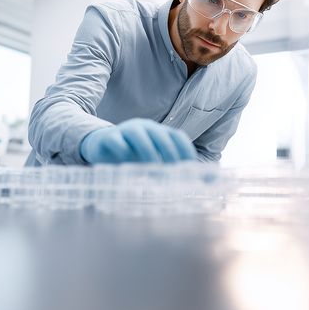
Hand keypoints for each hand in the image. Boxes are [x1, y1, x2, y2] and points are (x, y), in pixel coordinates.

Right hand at [80, 118, 196, 163]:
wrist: (101, 145)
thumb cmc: (133, 155)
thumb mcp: (153, 161)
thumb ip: (173, 169)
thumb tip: (207, 182)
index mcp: (159, 131)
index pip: (177, 136)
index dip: (186, 150)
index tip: (192, 168)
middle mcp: (145, 127)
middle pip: (161, 135)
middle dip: (169, 154)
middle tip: (173, 172)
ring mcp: (126, 130)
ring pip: (139, 136)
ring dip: (148, 153)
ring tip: (152, 170)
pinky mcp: (109, 137)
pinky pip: (118, 142)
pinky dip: (123, 153)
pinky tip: (127, 167)